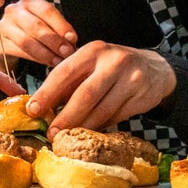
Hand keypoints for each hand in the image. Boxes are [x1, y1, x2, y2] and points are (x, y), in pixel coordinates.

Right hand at [0, 0, 77, 68]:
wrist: (7, 39)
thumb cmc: (32, 29)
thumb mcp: (46, 23)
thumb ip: (58, 29)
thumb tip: (71, 41)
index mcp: (29, 1)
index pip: (46, 10)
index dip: (61, 25)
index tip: (73, 38)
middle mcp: (14, 10)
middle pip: (36, 26)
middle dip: (54, 41)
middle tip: (68, 52)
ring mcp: (4, 26)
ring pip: (27, 41)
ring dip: (46, 53)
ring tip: (59, 61)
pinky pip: (20, 52)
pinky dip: (36, 59)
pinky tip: (48, 63)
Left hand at [24, 41, 176, 136]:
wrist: (154, 68)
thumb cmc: (112, 67)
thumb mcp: (91, 64)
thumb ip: (69, 81)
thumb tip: (42, 106)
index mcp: (92, 51)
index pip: (64, 72)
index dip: (47, 93)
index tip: (33, 110)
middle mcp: (112, 62)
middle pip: (85, 94)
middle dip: (65, 116)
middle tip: (52, 133)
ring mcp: (130, 79)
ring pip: (102, 109)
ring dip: (82, 126)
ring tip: (68, 137)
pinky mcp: (142, 96)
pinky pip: (117, 117)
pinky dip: (100, 126)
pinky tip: (90, 132)